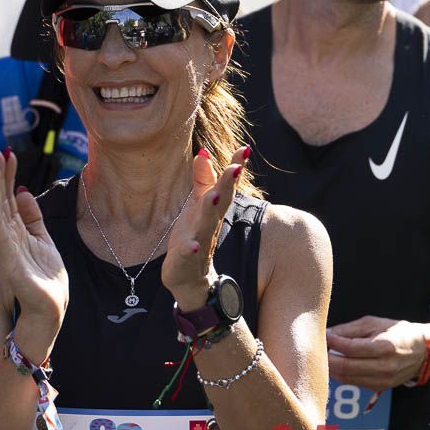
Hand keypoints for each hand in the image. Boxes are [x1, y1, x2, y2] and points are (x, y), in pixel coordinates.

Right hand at [0, 146, 67, 362]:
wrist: (48, 316)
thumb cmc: (44, 283)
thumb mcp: (44, 243)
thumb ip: (33, 219)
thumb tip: (25, 191)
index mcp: (18, 233)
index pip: (10, 198)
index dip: (8, 175)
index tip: (6, 151)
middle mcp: (10, 240)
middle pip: (3, 203)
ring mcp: (10, 254)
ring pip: (0, 218)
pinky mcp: (13, 270)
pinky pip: (3, 243)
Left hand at [161, 146, 248, 309]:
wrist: (189, 280)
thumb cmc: (194, 237)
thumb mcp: (197, 207)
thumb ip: (202, 181)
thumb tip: (203, 152)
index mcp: (212, 212)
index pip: (225, 188)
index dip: (234, 169)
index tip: (244, 150)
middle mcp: (209, 226)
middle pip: (219, 204)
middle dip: (226, 186)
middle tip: (234, 168)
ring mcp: (198, 243)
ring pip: (206, 226)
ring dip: (210, 212)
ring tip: (214, 197)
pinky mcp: (185, 262)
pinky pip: (188, 256)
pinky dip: (190, 250)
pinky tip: (192, 245)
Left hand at [326, 316, 429, 389]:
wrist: (422, 352)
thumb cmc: (396, 333)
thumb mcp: (374, 323)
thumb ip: (349, 329)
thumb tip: (327, 334)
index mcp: (385, 347)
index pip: (351, 349)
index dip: (333, 342)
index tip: (325, 335)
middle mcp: (385, 367)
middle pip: (346, 367)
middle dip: (328, 358)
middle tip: (320, 348)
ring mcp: (383, 380)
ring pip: (347, 378)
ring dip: (332, 368)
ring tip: (327, 355)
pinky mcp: (379, 388)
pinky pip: (353, 383)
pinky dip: (341, 374)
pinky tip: (338, 364)